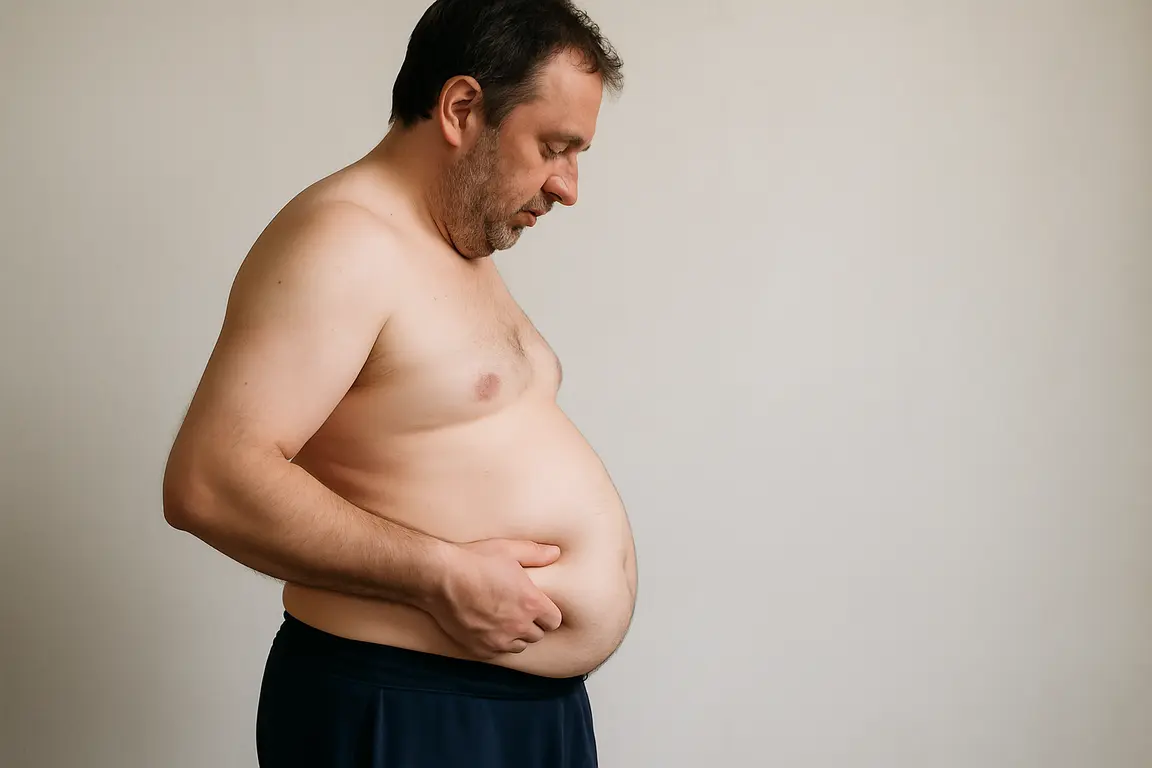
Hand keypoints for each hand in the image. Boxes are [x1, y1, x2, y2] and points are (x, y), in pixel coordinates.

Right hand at [423, 538, 563, 658]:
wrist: (440, 577)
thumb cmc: (475, 560)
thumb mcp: (508, 550)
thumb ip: (536, 553)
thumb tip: (555, 553)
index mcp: (531, 603)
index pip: (554, 621)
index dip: (547, 613)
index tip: (536, 604)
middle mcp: (518, 626)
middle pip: (537, 635)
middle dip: (531, 624)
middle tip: (517, 609)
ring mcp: (499, 640)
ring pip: (518, 646)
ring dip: (515, 636)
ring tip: (502, 619)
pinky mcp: (480, 649)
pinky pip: (496, 653)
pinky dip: (495, 643)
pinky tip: (486, 627)